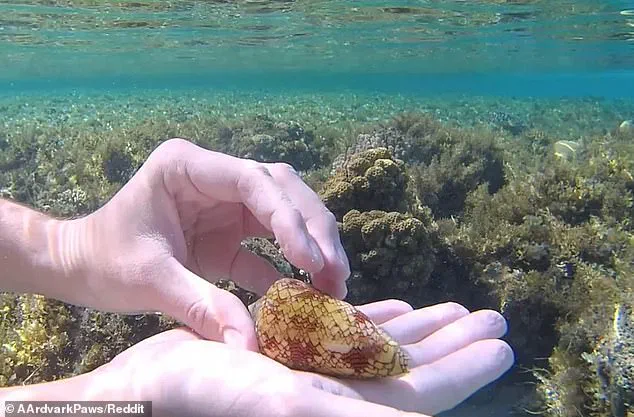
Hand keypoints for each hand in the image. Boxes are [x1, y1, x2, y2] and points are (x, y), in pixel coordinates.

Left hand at [70, 139, 349, 348]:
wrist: (81, 266)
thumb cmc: (104, 260)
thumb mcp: (150, 280)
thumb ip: (201, 306)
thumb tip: (248, 345)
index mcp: (188, 167)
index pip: (254, 180)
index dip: (289, 217)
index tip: (312, 259)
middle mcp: (213, 177)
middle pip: (281, 191)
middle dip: (313, 229)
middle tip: (337, 271)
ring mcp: (224, 203)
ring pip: (284, 213)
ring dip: (311, 246)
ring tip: (333, 282)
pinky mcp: (228, 232)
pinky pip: (267, 247)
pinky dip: (288, 269)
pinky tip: (306, 294)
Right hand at [88, 300, 512, 416]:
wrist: (147, 390)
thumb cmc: (202, 398)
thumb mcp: (288, 405)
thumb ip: (360, 416)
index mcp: (340, 414)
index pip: (419, 394)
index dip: (464, 371)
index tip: (504, 345)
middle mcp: (334, 400)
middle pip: (410, 371)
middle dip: (454, 344)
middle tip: (496, 318)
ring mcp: (315, 376)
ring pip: (382, 349)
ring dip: (423, 328)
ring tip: (461, 308)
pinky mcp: (292, 356)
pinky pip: (344, 336)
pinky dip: (373, 319)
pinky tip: (398, 306)